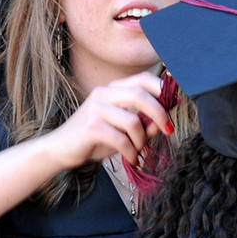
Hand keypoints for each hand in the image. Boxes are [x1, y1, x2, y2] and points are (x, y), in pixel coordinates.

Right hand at [49, 72, 172, 169]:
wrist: (61, 150)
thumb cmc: (97, 137)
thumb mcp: (124, 127)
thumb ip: (144, 120)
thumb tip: (167, 116)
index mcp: (113, 88)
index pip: (143, 79)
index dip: (163, 88)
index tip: (176, 103)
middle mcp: (103, 93)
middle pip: (141, 95)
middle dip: (160, 113)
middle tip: (169, 130)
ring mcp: (95, 108)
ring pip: (133, 121)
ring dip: (142, 140)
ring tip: (138, 150)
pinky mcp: (91, 127)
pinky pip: (122, 139)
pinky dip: (131, 152)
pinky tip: (131, 158)